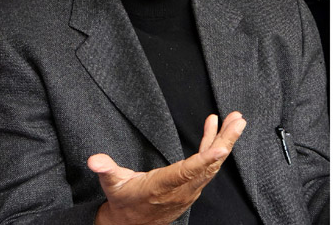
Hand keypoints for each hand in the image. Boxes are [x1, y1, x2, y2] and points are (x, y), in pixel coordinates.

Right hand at [88, 112, 245, 224]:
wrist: (131, 223)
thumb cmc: (122, 200)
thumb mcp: (111, 184)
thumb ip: (105, 169)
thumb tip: (95, 160)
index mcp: (162, 186)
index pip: (187, 172)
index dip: (205, 159)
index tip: (222, 146)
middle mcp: (181, 189)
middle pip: (208, 165)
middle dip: (225, 142)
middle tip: (239, 121)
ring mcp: (189, 188)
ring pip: (212, 164)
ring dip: (225, 140)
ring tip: (236, 120)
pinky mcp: (191, 185)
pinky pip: (207, 164)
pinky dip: (212, 144)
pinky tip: (215, 126)